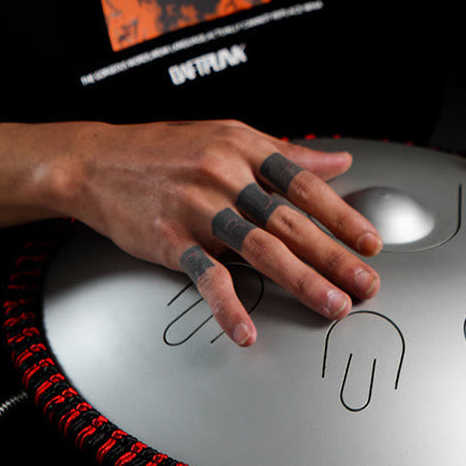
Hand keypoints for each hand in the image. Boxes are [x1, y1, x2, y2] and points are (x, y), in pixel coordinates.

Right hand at [49, 120, 382, 345]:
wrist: (94, 162)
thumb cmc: (163, 151)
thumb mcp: (228, 136)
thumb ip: (286, 153)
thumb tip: (337, 160)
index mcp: (245, 150)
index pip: (305, 186)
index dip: (343, 216)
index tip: (370, 243)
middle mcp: (226, 176)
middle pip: (291, 223)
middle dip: (334, 257)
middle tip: (366, 283)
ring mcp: (198, 208)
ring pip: (260, 249)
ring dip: (301, 281)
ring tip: (332, 305)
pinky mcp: (171, 239)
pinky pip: (207, 276)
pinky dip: (227, 306)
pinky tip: (246, 330)